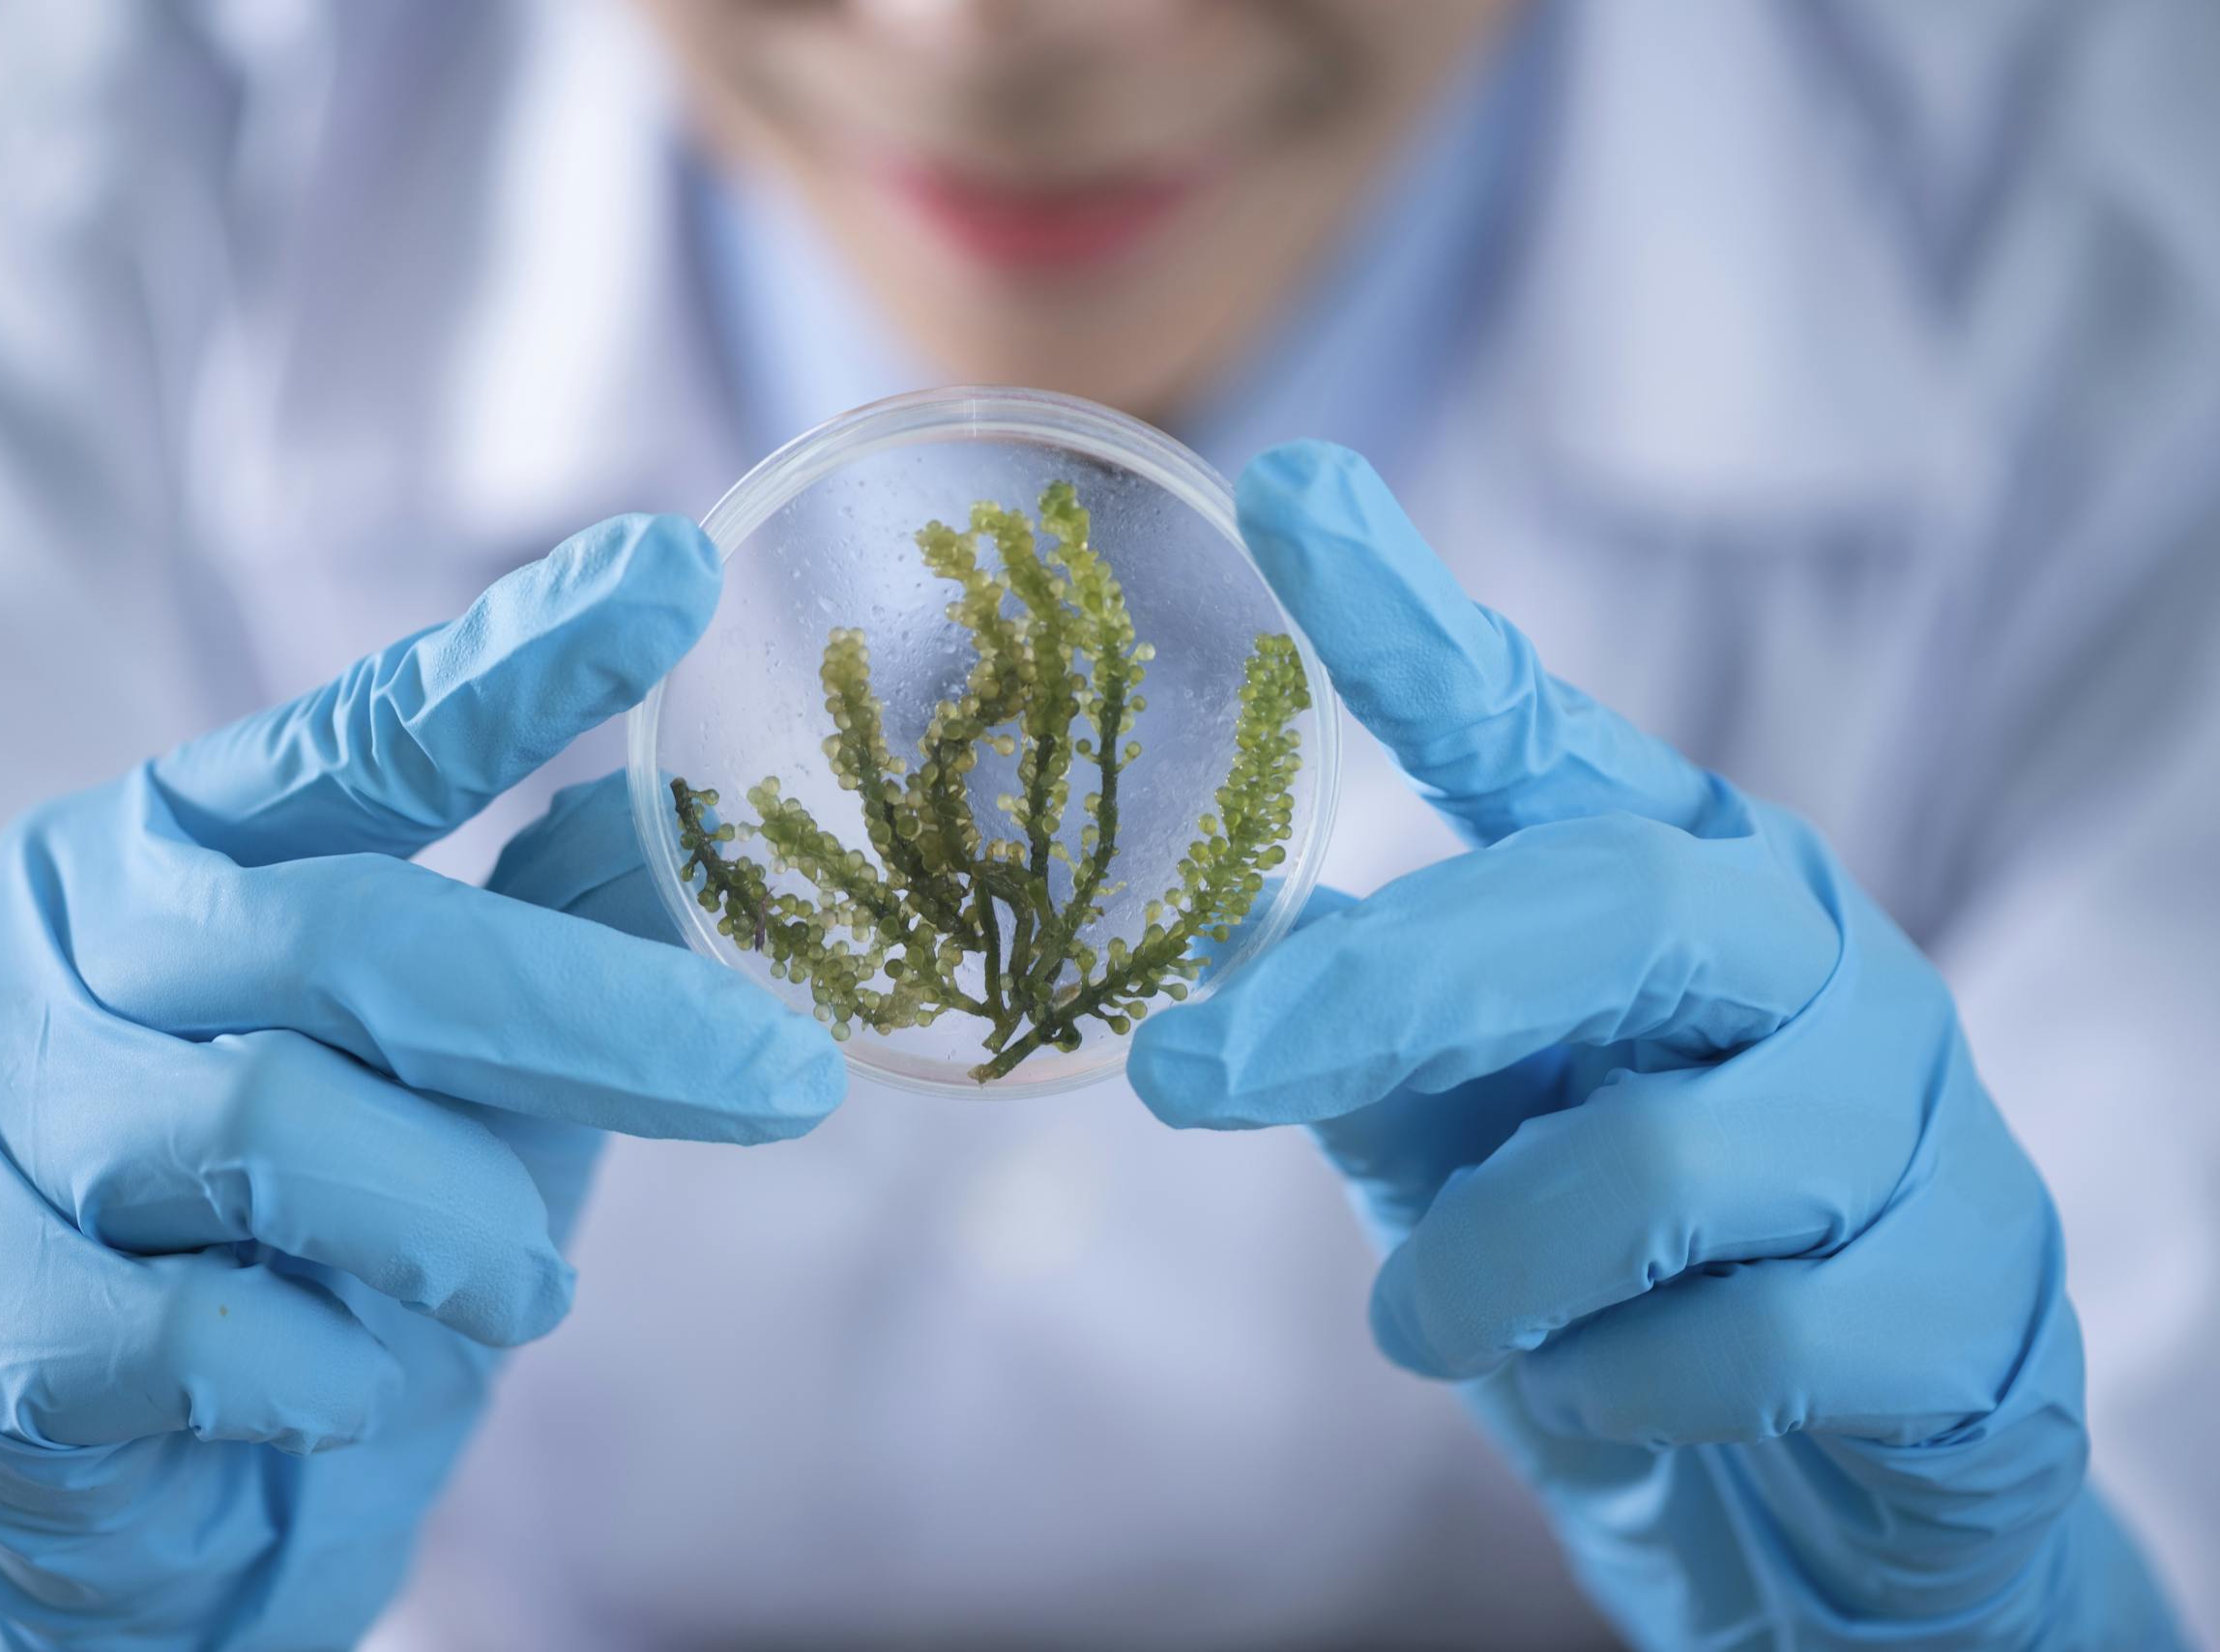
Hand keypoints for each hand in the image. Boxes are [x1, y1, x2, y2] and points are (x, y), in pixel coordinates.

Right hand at [0, 517, 843, 1650]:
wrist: (138, 1481)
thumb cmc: (315, 1227)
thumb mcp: (453, 1063)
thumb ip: (550, 928)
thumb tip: (692, 802)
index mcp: (180, 841)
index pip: (362, 735)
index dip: (520, 660)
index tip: (677, 574)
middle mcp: (69, 941)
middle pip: (357, 938)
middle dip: (599, 1021)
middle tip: (790, 1083)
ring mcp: (3, 1117)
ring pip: (277, 1130)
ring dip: (461, 1224)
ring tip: (527, 1286)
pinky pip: (213, 1328)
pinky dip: (340, 1362)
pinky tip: (361, 1376)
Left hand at [1127, 444, 2183, 1649]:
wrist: (1833, 1497)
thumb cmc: (1625, 1283)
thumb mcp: (1473, 1148)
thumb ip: (1381, 1051)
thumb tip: (1231, 946)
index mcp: (1676, 885)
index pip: (1535, 732)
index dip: (1408, 621)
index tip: (1285, 491)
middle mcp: (1805, 958)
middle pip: (1599, 909)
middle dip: (1376, 1000)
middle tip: (1186, 1079)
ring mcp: (1910, 1121)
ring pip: (1655, 1167)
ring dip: (1488, 1268)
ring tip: (1432, 1320)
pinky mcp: (1966, 1303)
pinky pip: (1741, 1343)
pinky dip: (1611, 1389)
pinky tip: (1600, 1392)